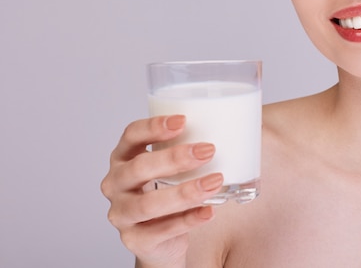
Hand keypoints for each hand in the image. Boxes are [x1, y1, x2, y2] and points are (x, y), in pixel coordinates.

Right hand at [101, 115, 222, 266]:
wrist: (158, 239)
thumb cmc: (168, 190)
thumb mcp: (172, 167)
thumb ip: (191, 145)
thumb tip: (245, 122)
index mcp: (123, 158)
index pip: (131, 135)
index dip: (153, 126)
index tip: (182, 120)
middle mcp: (116, 184)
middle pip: (138, 168)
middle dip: (174, 158)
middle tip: (207, 150)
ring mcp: (122, 214)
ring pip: (148, 204)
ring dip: (184, 192)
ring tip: (215, 182)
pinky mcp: (135, 240)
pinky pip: (161, 231)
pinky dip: (188, 220)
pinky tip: (209, 211)